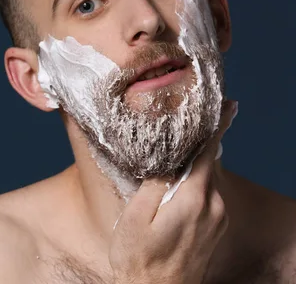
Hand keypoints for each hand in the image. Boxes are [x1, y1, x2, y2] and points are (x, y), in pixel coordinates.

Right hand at [109, 100, 237, 283]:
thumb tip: (167, 161)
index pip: (209, 153)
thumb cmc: (139, 260)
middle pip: (210, 163)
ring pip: (208, 180)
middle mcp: (213, 208)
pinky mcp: (215, 231)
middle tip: (185, 128)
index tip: (230, 106)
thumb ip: (153, 185)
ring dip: (197, 166)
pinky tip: (178, 189)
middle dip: (201, 145)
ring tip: (174, 160)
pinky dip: (198, 184)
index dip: (218, 127)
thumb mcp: (135, 219)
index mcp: (193, 199)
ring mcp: (217, 221)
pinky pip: (208, 196)